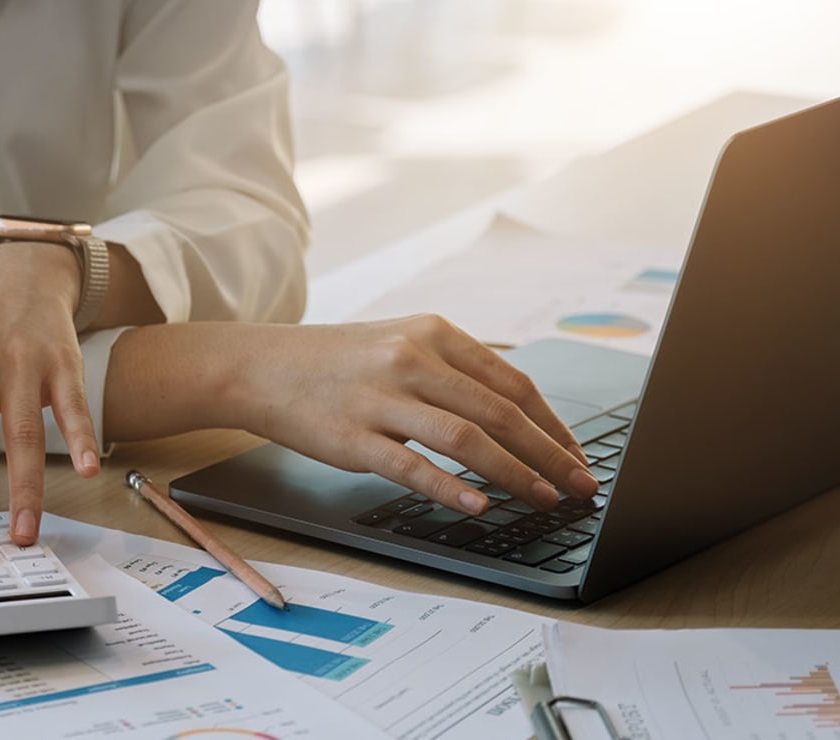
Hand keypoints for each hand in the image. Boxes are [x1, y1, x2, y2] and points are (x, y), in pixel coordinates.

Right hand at [104, 316, 596, 515]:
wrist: (259, 365)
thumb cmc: (336, 361)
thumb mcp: (400, 341)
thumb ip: (453, 368)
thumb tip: (515, 409)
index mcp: (433, 334)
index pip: (513, 382)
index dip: (553, 424)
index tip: (577, 455)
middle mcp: (412, 360)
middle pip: (500, 412)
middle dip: (550, 454)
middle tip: (581, 486)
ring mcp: (382, 398)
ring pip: (466, 439)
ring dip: (515, 474)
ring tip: (545, 500)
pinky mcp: (352, 438)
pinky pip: (411, 466)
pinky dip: (451, 488)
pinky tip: (480, 506)